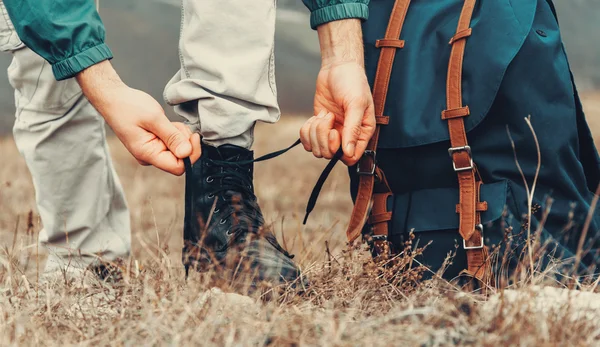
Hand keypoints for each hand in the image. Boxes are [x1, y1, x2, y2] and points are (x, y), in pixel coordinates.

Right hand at [77, 61, 200, 174]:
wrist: (113, 98)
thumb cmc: (128, 106)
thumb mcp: (154, 119)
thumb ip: (171, 136)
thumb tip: (187, 153)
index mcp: (148, 154)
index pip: (178, 167)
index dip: (191, 154)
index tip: (194, 137)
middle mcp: (150, 156)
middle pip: (181, 158)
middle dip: (185, 141)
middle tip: (175, 125)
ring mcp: (153, 150)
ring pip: (179, 149)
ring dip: (180, 135)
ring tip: (167, 122)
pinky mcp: (156, 143)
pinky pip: (173, 142)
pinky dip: (175, 132)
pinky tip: (166, 122)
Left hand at [299, 20, 374, 165]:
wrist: (337, 67)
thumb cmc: (353, 82)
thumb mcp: (356, 104)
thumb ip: (353, 129)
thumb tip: (348, 153)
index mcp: (362, 134)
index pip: (351, 158)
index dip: (339, 150)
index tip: (335, 131)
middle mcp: (347, 137)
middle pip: (330, 155)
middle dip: (323, 137)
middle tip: (328, 117)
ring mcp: (331, 133)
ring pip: (316, 150)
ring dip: (315, 131)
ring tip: (324, 114)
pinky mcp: (318, 128)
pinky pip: (307, 141)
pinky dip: (306, 130)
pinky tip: (315, 116)